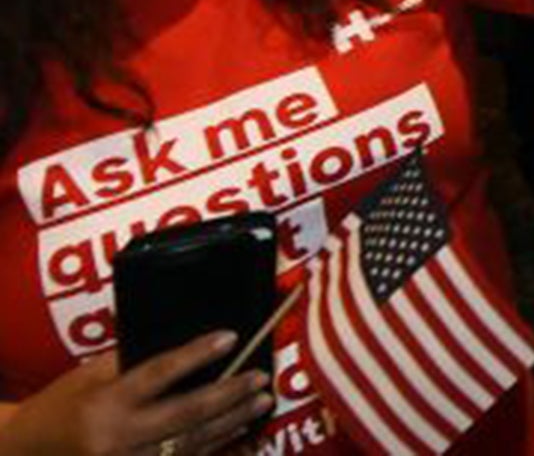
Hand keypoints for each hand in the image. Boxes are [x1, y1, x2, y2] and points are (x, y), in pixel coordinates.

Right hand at [0, 335, 270, 455]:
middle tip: (261, 377)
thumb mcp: (91, 376)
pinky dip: (215, 449)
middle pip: (187, 414)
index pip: (160, 373)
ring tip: (260, 402)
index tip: (230, 337)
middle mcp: (117, 439)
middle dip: (229, 395)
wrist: (25, 452)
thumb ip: (134, 363)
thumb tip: (188, 348)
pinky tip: (239, 434)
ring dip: (231, 423)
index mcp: (106, 404)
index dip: (197, 354)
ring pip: (191, 443)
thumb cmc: (61, 406)